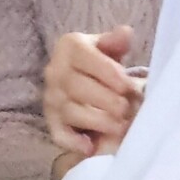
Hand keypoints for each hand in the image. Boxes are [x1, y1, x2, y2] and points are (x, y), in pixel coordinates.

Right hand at [43, 25, 142, 159]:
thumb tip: (125, 33)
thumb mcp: (109, 48)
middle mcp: (55, 71)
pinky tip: (91, 146)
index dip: (108, 73)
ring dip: (98, 121)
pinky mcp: (51, 122)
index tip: (128, 86)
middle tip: (128, 109)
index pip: (84, 57)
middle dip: (106, 100)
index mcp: (70, 47)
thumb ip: (116, 42)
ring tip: (121, 126)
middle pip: (77, 87)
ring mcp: (50, 98)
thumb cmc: (101, 64)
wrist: (84, 80)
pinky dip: (74, 142)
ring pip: (70, 111)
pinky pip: (59, 134)